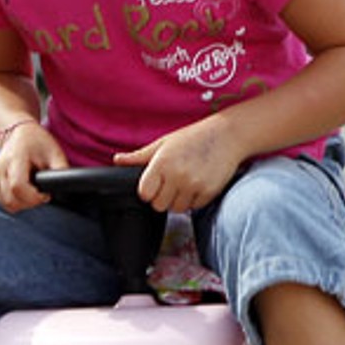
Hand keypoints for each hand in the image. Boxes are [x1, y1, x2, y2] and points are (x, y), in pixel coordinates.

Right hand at [0, 120, 61, 212]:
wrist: (18, 133)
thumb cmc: (37, 142)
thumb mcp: (55, 152)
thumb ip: (61, 169)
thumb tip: (66, 186)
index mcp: (14, 158)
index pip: (18, 187)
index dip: (34, 197)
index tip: (45, 194)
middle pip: (11, 200)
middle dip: (30, 203)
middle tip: (41, 194)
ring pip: (7, 204)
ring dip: (23, 204)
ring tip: (33, 190)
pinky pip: (2, 202)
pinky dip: (15, 201)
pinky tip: (23, 190)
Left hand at [114, 119, 244, 212]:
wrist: (227, 135)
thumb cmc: (193, 137)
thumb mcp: (164, 143)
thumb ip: (140, 156)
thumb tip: (117, 160)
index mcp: (162, 162)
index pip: (144, 193)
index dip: (148, 191)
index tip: (155, 184)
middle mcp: (177, 175)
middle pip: (159, 205)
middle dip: (163, 197)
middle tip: (172, 183)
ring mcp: (194, 184)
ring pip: (177, 209)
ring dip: (179, 200)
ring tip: (186, 183)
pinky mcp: (209, 191)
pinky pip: (194, 207)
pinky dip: (195, 200)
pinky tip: (198, 183)